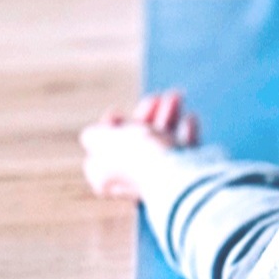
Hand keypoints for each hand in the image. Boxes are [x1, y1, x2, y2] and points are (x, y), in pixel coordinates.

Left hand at [79, 87, 199, 198]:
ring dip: (167, 117)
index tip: (117, 112)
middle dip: (145, 116)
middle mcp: (128, 181)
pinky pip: (182, 153)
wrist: (176, 174)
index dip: (110, 126)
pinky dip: (185, 134)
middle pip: (134, 143)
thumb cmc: (137, 155)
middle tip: (155, 97)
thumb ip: (94, 135)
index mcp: (103, 177)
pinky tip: (190, 118)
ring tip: (176, 97)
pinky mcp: (182, 179)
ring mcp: (156, 181)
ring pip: (160, 144)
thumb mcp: (105, 139)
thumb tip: (89, 136)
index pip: (103, 149)